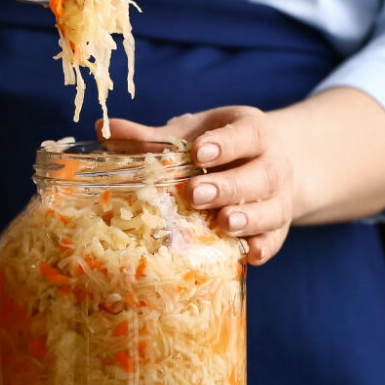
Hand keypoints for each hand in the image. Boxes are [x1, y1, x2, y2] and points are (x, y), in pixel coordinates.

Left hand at [100, 107, 293, 265]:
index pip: (247, 134)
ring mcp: (279, 198)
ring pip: (273, 209)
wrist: (267, 162)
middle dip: (229, 186)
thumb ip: (152, 136)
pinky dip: (263, 248)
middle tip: (195, 194)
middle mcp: (273, 164)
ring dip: (249, 218)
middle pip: (262, 174)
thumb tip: (104, 129)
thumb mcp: (191, 133)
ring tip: (223, 223)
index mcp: (253, 132)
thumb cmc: (218, 147)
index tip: (198, 152)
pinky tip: (248, 255)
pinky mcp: (279, 228)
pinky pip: (276, 240)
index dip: (226, 143)